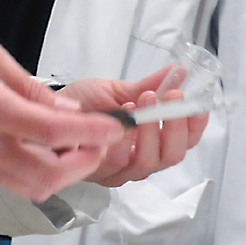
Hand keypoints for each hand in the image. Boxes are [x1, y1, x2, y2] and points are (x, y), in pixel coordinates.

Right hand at [0, 32, 124, 201]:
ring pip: (34, 186)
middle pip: (49, 173)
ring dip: (66, 172)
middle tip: (101, 140)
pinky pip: (15, 183)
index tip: (115, 125)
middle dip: (86, 162)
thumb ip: (32, 87)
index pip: (53, 132)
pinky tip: (50, 153)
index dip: (92, 132)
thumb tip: (67, 110)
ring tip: (81, 146)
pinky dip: (41, 174)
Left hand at [57, 68, 209, 187]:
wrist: (47, 110)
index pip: (183, 142)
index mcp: (149, 142)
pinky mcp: (99, 173)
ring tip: (144, 101)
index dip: (195, 127)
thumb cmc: (82, 104)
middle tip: (171, 97)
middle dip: (175, 126)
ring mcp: (119, 170)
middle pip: (172, 157)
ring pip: (148, 162)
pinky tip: (123, 117)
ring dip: (151, 130)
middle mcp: (138, 160)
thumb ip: (150, 85)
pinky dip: (125, 139)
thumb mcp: (120, 90)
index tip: (198, 106)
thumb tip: (179, 71)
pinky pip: (119, 162)